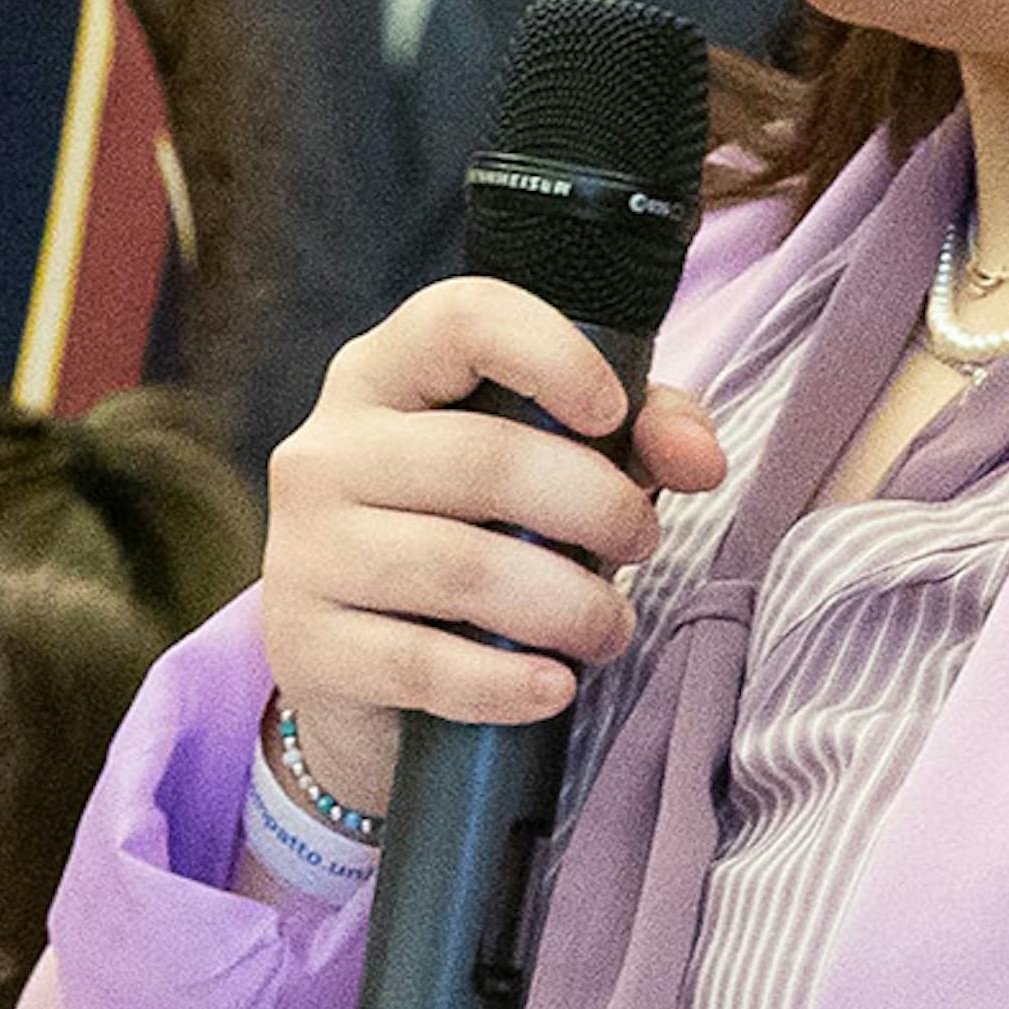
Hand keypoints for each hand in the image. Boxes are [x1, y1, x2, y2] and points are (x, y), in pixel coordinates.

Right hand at [258, 276, 733, 815]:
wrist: (358, 670)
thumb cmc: (470, 535)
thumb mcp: (550, 467)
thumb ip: (638, 435)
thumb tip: (703, 457)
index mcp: (383, 375)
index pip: (459, 321)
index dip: (551, 355)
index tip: (612, 414)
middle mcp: (326, 449)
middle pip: (483, 459)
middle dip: (595, 507)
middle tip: (641, 542)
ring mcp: (305, 548)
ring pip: (462, 569)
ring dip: (568, 606)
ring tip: (609, 627)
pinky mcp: (307, 645)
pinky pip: (423, 664)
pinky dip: (507, 682)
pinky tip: (552, 687)